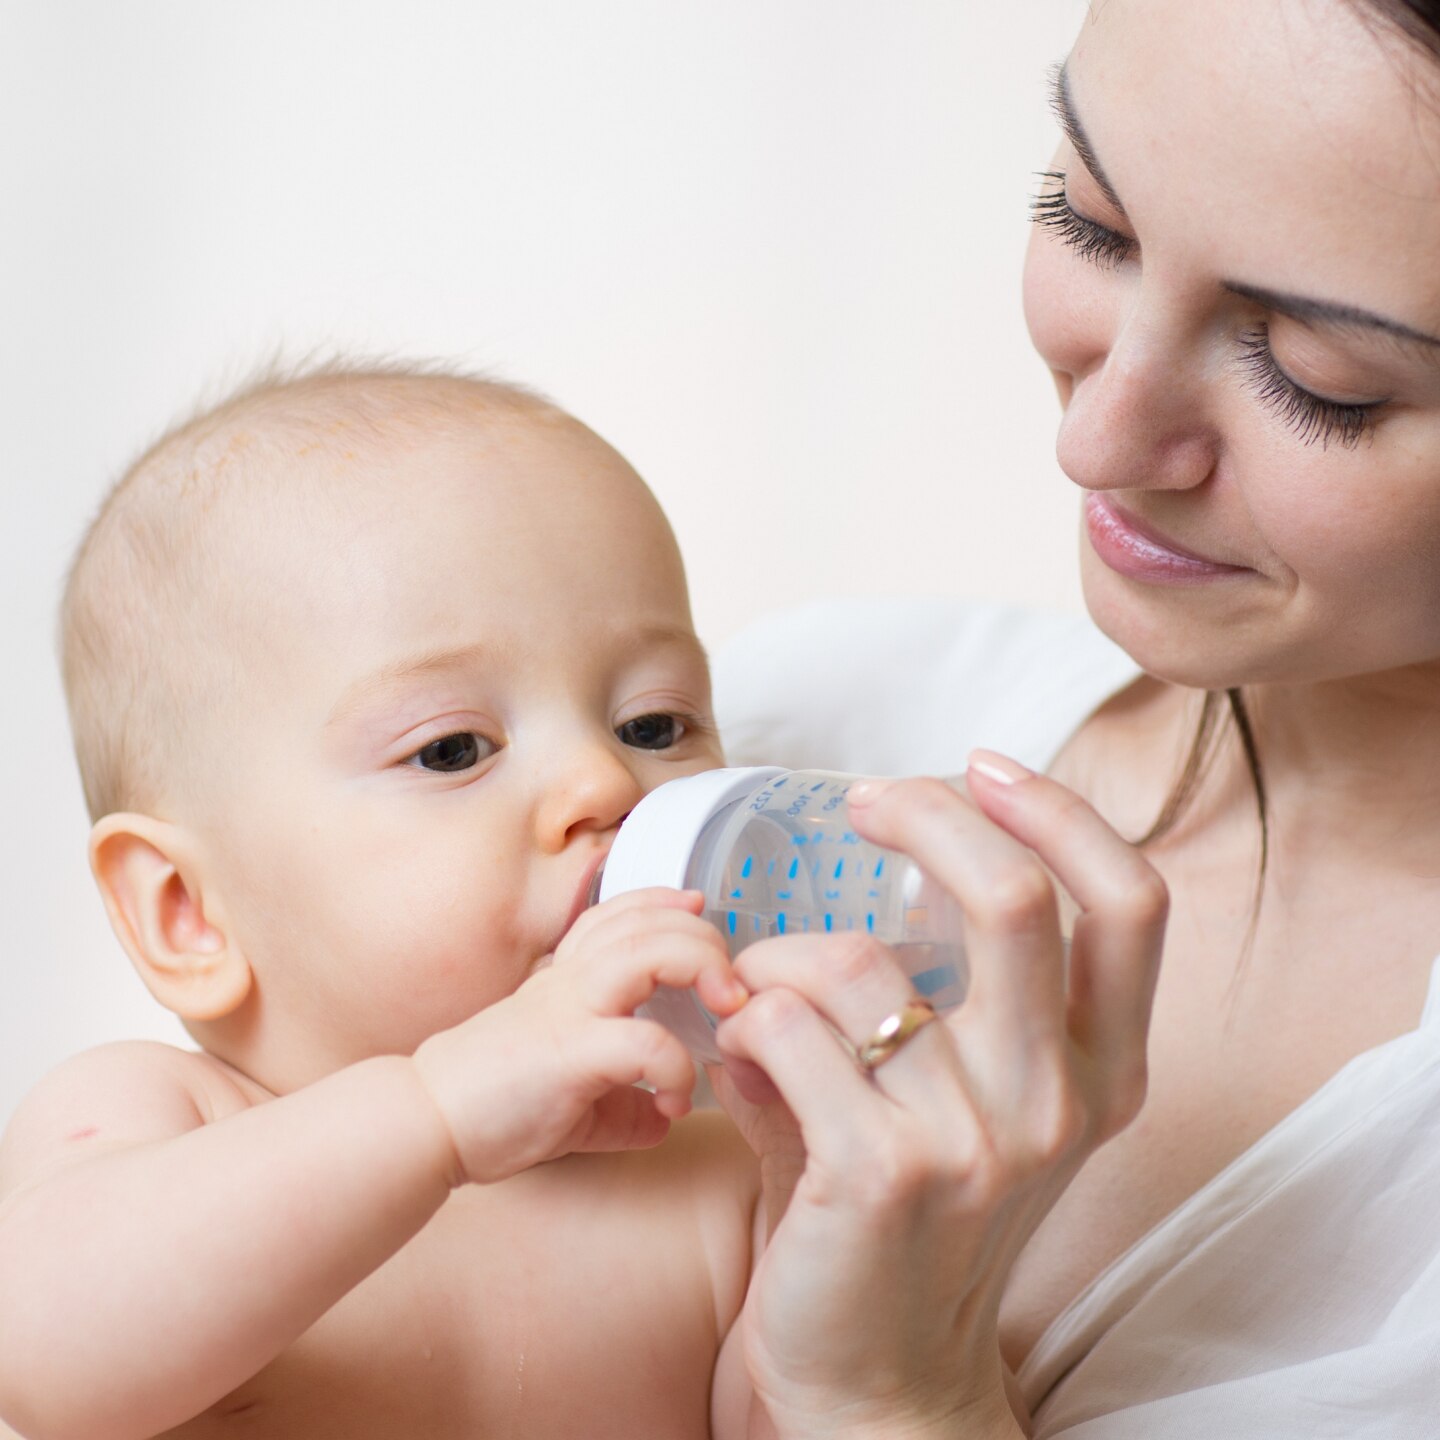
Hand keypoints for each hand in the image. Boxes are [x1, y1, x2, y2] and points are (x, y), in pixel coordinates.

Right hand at [412, 888, 746, 1185]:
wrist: (425, 1124)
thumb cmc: (492, 1107)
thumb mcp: (570, 1097)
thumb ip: (620, 1100)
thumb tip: (660, 1118)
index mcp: (566, 977)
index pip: (622, 911)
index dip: (668, 903)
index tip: (702, 916)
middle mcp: (569, 980)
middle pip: (650, 920)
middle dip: (706, 939)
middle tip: (733, 988)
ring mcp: (568, 1009)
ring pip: (649, 952)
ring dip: (702, 969)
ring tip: (726, 1013)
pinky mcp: (568, 1053)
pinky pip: (642, 1041)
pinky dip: (675, 1066)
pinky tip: (677, 1100)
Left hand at [712, 753, 1167, 1438]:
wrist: (878, 1381)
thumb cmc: (910, 1218)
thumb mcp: (967, 1106)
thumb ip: (939, 997)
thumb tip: (857, 870)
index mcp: (1102, 1071)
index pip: (1130, 902)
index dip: (1061, 812)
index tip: (983, 767)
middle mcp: (1059, 1100)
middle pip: (1016, 896)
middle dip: (927, 814)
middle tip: (867, 800)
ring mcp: (977, 1141)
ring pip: (854, 963)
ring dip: (781, 957)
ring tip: (759, 994)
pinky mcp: (882, 1173)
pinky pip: (786, 1029)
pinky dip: (746, 1022)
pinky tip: (739, 1061)